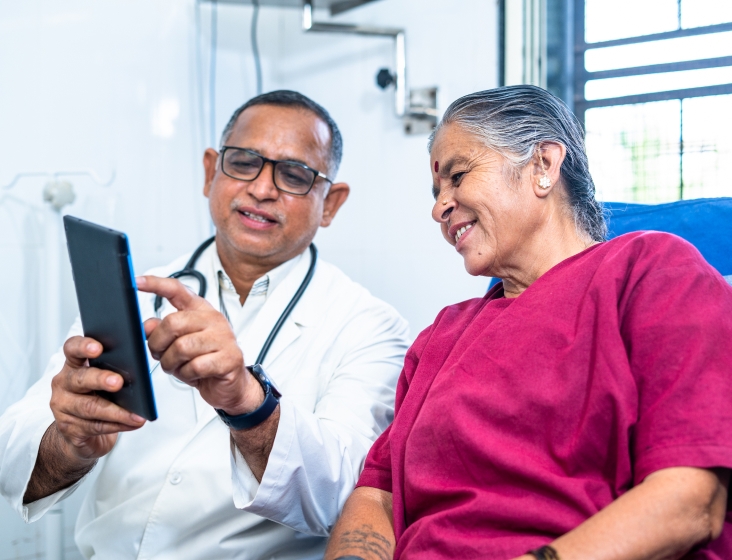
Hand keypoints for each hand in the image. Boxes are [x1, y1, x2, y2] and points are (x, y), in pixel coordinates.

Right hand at [50, 336, 146, 463]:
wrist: (82, 432)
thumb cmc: (98, 397)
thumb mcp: (105, 377)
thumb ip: (118, 365)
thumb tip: (142, 360)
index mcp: (74, 364)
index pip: (72, 349)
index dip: (83, 346)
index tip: (98, 348)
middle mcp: (64, 383)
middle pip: (81, 378)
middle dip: (101, 379)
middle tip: (118, 382)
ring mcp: (64, 406)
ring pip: (90, 407)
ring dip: (117, 411)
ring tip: (136, 414)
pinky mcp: (69, 428)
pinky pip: (95, 426)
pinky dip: (117, 425)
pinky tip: (132, 423)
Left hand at [136, 275, 262, 414]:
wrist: (230, 385)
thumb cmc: (204, 362)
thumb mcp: (178, 344)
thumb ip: (162, 332)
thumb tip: (148, 325)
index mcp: (200, 310)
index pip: (177, 290)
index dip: (155, 284)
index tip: (136, 281)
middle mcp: (213, 319)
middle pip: (173, 323)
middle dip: (158, 343)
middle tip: (161, 354)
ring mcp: (223, 338)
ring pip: (182, 347)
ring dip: (171, 363)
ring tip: (177, 367)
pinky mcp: (229, 358)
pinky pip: (195, 366)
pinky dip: (187, 374)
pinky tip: (192, 374)